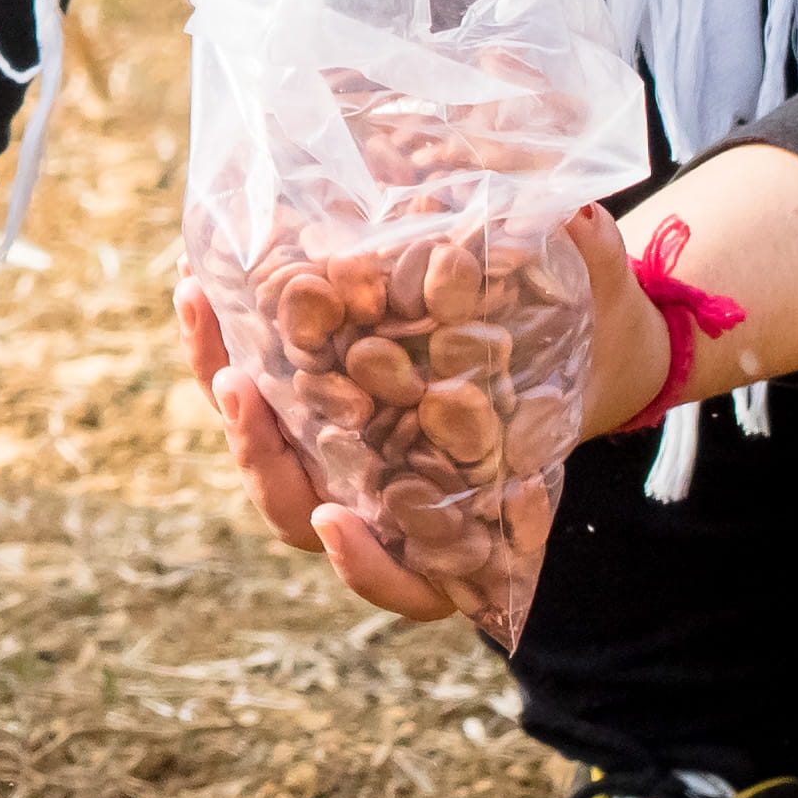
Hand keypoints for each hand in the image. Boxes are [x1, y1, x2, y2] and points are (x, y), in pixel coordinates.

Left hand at [173, 202, 642, 622]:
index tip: (336, 521)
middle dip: (262, 458)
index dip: (367, 566)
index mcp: (457, 527)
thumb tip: (581, 215)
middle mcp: (382, 502)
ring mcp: (334, 455)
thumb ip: (594, 278)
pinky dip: (216, 341)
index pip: (404, 581)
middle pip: (299, 512)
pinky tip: (196, 280)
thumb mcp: (602, 324)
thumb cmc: (585, 357)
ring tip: (200, 305)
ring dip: (220, 384)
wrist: (560, 342)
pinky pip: (248, 388)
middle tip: (240, 388)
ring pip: (260, 447)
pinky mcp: (303, 404)